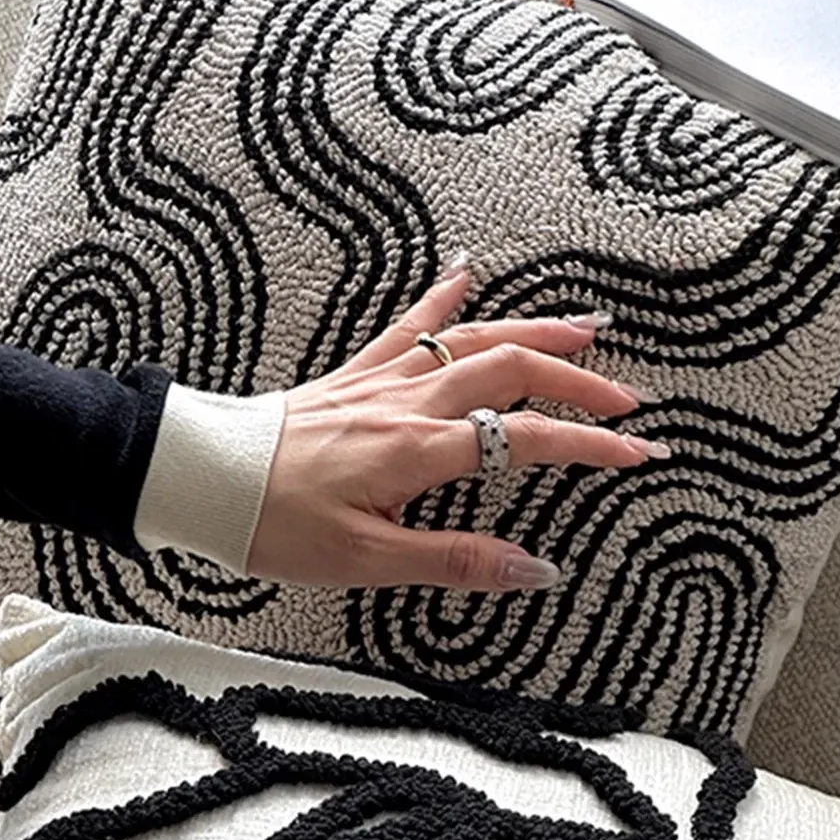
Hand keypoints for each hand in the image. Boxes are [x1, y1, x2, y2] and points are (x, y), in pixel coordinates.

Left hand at [248, 260, 660, 591]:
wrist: (202, 480)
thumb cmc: (274, 525)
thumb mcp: (368, 561)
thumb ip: (456, 561)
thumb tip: (535, 569)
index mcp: (417, 450)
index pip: (526, 438)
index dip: (590, 446)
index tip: (637, 454)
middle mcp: (407, 402)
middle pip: (513, 369)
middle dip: (580, 380)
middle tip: (627, 399)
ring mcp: (380, 381)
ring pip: (473, 337)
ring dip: (535, 327)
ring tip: (586, 325)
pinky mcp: (353, 376)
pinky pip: (409, 325)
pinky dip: (444, 297)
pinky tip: (467, 270)